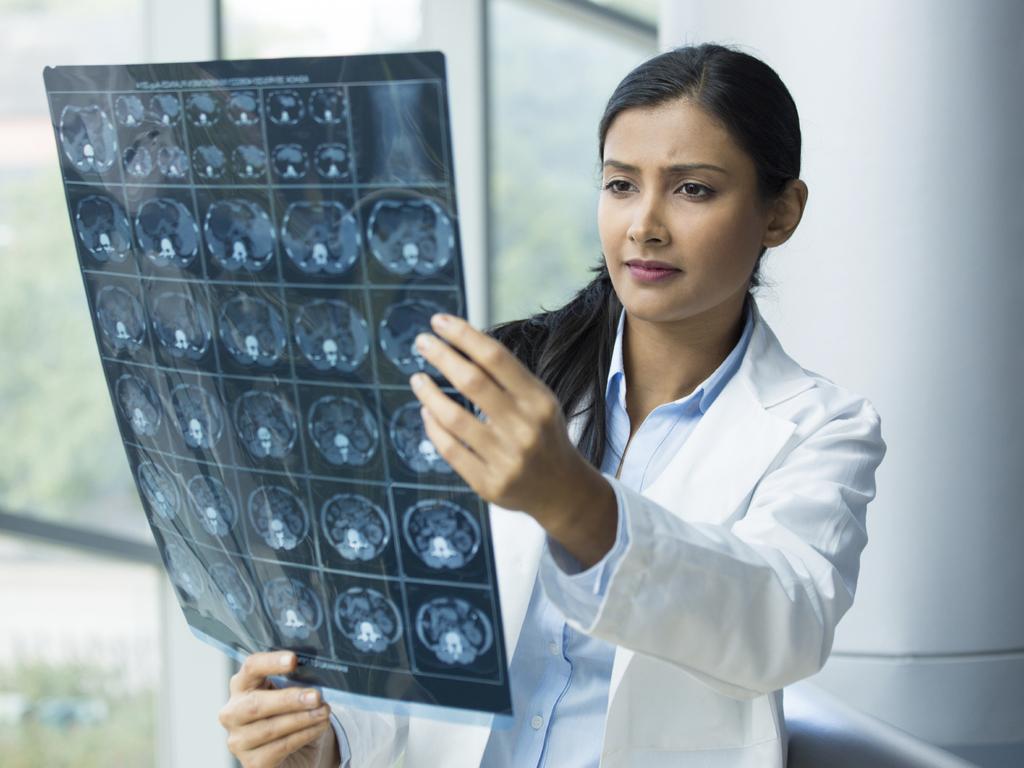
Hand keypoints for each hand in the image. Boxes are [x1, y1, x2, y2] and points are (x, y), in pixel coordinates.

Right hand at [219, 651, 338, 767]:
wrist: (295, 751)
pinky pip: (279, 747)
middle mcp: (233, 712)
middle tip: (316, 696)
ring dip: (302, 719)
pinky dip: (303, 735)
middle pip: (256, 704)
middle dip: (289, 699)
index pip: (250, 668)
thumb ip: (299, 681)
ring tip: (324, 712)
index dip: (271, 662)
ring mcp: (239, 740)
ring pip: (269, 728)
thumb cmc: (292, 713)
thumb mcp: (293, 693)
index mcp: (243, 686)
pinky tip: (319, 727)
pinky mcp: (251, 763)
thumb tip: (318, 672)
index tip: (294, 659)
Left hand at [409, 313, 610, 540]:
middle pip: (472, 381)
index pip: (496, 358)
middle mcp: (524, 428)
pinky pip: (449, 449)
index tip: (440, 322)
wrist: (561, 491)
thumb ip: (506, 378)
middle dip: (441, 356)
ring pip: (453, 417)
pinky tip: (427, 411)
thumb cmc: (543, 435)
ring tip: (418, 379)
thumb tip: (460, 343)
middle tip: (422, 342)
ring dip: (428, 393)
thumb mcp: (539, 401)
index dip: (464, 335)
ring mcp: (505, 459)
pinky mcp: (488, 484)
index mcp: (539, 401)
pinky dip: (433, 426)